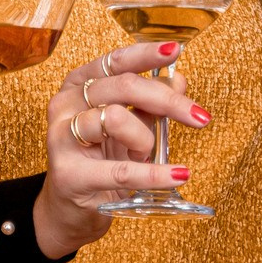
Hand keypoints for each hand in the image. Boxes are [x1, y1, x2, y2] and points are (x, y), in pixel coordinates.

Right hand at [30, 41, 207, 257]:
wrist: (73, 210)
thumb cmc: (101, 162)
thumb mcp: (130, 126)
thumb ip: (152, 103)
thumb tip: (178, 79)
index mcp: (78, 85)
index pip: (115, 61)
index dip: (146, 54)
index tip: (175, 51)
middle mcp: (65, 104)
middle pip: (122, 87)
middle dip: (167, 100)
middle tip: (199, 117)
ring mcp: (61, 138)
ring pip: (116, 119)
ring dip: (145, 139)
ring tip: (147, 155)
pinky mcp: (69, 174)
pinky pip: (121, 170)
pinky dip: (154, 173)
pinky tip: (177, 175)